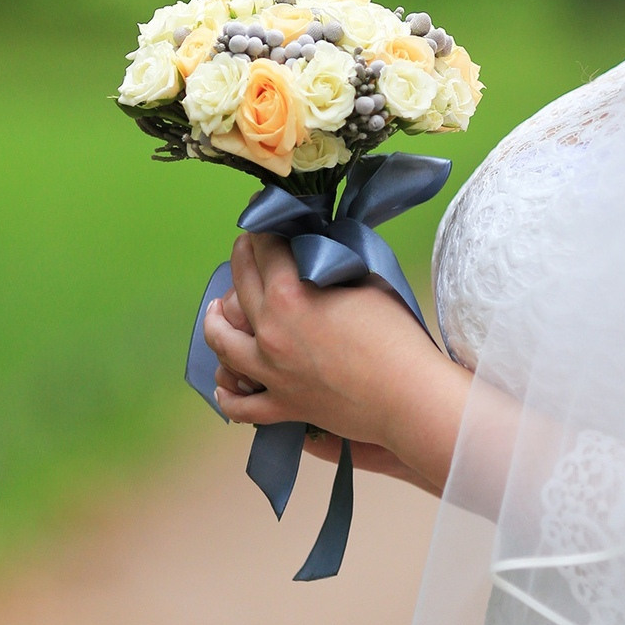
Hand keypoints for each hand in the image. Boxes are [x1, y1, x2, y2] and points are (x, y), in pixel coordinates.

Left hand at [200, 229, 469, 496]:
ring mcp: (270, 371)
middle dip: (241, 258)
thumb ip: (331, 266)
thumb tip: (317, 253)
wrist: (410, 397)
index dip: (264, 228)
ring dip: (214, 321)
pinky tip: (223, 383)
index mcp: (289, 294)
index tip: (264, 218)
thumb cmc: (396, 337)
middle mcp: (269, 330)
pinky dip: (227, 394)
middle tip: (246, 248)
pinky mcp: (281, 406)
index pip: (265, 249)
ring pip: (221, 342)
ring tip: (216, 311)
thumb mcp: (365, 282)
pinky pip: (240, 405)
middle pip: (240, 284)